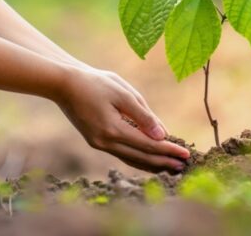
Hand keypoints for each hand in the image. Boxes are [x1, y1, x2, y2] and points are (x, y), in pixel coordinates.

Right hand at [55, 67, 189, 171]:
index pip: (148, 145)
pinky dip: (138, 158)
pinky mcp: (95, 141)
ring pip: (131, 159)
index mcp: (113, 129)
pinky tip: (149, 160)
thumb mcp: (123, 93)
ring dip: (152, 164)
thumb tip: (163, 136)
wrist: (64, 84)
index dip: (169, 150)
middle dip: (164, 161)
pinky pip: (122, 154)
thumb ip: (144, 115)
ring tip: (170, 167)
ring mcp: (98, 144)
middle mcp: (105, 142)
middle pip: (141, 157)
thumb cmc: (95, 82)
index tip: (186, 153)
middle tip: (184, 165)